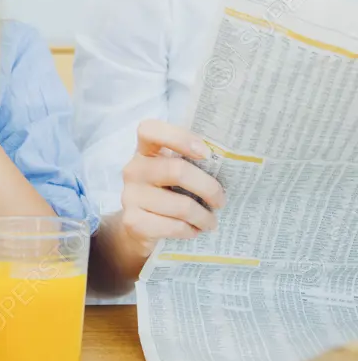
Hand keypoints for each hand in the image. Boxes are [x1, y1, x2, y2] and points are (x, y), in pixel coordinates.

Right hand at [119, 119, 225, 256]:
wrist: (138, 227)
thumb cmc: (166, 194)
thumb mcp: (173, 174)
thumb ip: (190, 164)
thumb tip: (230, 166)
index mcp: (145, 151)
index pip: (150, 130)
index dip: (178, 137)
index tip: (205, 153)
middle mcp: (134, 170)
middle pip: (177, 171)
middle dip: (208, 188)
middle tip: (220, 201)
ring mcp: (130, 196)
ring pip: (181, 205)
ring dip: (203, 217)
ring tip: (210, 222)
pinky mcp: (134, 222)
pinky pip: (173, 226)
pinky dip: (189, 230)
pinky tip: (192, 230)